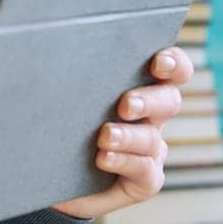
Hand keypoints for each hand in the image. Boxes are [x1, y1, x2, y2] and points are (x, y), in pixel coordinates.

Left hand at [49, 46, 192, 220]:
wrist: (49, 174)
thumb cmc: (59, 124)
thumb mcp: (66, 96)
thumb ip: (73, 74)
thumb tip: (51, 43)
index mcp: (140, 88)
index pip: (172, 69)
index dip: (173, 63)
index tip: (158, 63)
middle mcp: (151, 118)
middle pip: (169, 101)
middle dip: (150, 100)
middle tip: (125, 105)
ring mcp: (150, 150)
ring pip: (152, 139)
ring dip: (129, 136)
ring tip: (105, 136)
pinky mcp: (144, 180)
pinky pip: (144, 169)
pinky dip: (123, 161)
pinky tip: (103, 158)